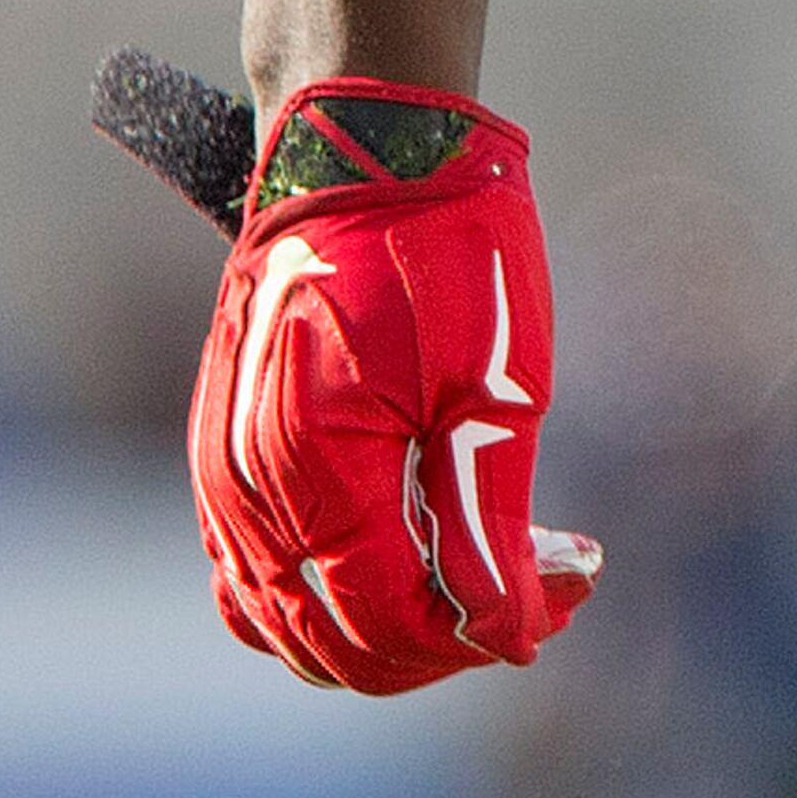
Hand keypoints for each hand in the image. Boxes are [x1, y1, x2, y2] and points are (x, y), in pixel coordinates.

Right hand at [189, 80, 599, 694]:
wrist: (359, 150)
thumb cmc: (443, 247)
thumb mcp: (498, 382)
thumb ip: (489, 522)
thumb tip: (504, 640)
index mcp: (313, 469)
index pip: (393, 624)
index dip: (488, 630)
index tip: (576, 587)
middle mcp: (245, 491)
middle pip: (343, 646)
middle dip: (457, 637)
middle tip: (556, 580)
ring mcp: (220, 480)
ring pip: (296, 628)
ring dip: (400, 628)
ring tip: (501, 569)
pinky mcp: (221, 461)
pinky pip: (257, 583)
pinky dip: (334, 602)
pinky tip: (418, 559)